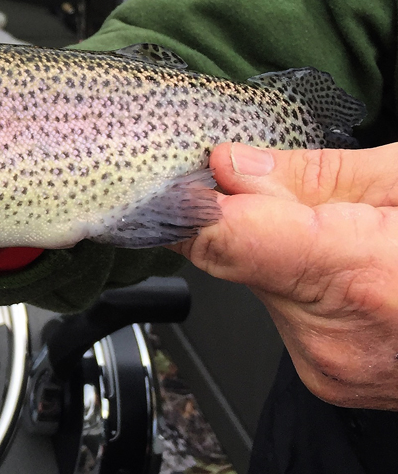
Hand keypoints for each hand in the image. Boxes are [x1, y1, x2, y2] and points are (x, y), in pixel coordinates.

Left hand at [175, 142, 397, 409]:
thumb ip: (317, 176)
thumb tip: (232, 165)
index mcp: (357, 274)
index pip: (220, 236)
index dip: (191, 196)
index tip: (188, 170)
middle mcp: (332, 335)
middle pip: (233, 253)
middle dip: (255, 214)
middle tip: (311, 196)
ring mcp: (330, 366)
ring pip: (257, 281)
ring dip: (284, 250)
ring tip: (356, 238)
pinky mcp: (330, 380)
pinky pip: (287, 313)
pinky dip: (305, 284)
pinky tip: (357, 271)